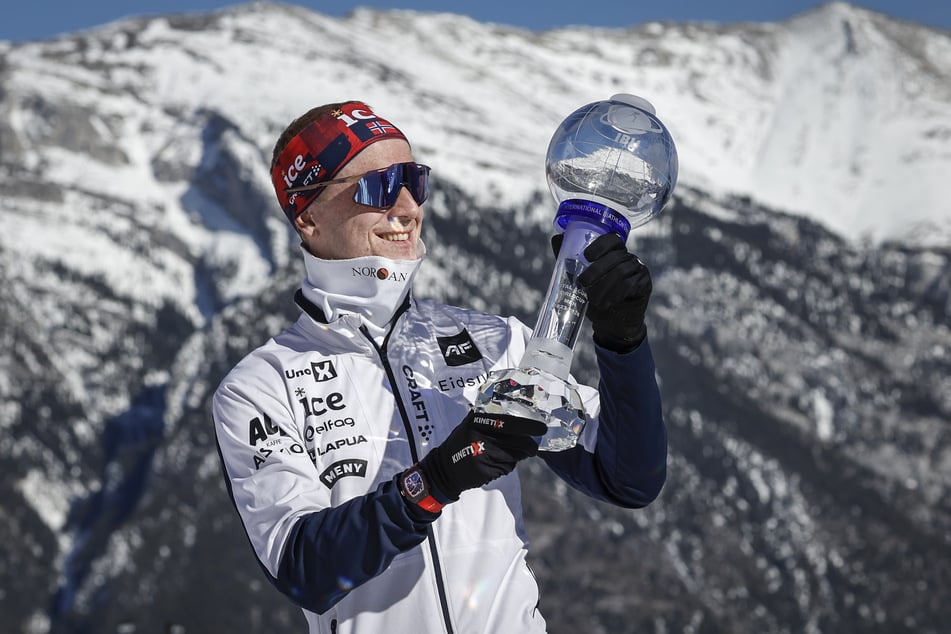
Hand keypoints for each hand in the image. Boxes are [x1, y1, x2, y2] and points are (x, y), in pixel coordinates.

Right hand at [399, 411, 545, 511]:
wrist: (444, 468)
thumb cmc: (463, 443)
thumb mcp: (471, 425)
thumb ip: (491, 420)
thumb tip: (523, 424)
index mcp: (476, 420)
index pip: (508, 422)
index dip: (527, 426)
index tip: (541, 429)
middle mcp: (478, 436)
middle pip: (515, 441)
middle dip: (529, 445)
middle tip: (534, 447)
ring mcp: (481, 454)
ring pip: (512, 456)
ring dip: (517, 456)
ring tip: (508, 455)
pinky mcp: (484, 470)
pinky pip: (505, 467)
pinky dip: (507, 466)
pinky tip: (496, 463)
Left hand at [554, 232, 651, 351]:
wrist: (613, 324)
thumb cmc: (597, 299)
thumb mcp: (581, 280)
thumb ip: (570, 261)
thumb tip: (556, 238)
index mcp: (615, 253)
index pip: (612, 240)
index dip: (600, 245)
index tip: (586, 256)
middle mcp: (629, 258)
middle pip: (615, 256)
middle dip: (596, 270)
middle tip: (582, 282)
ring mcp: (639, 270)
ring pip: (621, 271)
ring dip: (604, 286)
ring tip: (593, 300)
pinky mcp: (645, 284)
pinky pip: (630, 284)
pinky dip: (615, 294)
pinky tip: (607, 303)